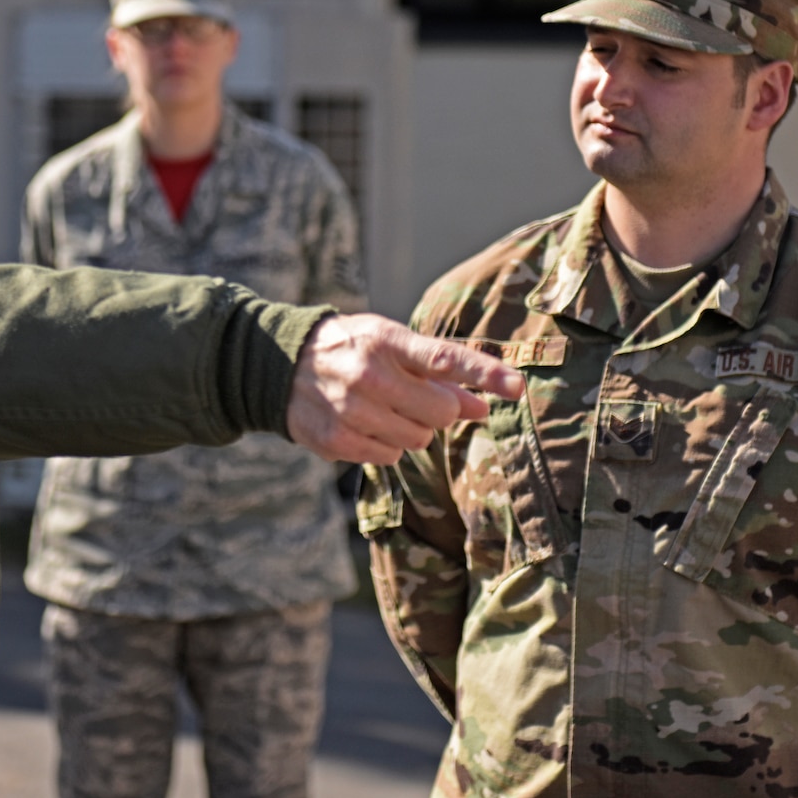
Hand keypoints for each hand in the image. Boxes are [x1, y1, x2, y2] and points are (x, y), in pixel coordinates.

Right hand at [285, 314, 522, 464]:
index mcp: (385, 340)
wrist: (280, 364)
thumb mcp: (392, 346)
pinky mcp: (336, 440)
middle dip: (439, 409)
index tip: (517, 386)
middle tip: (415, 397)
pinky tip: (364, 424)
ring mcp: (349, 409)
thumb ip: (440, 375)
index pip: (443, 358)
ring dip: (412, 428)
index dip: (484, 373)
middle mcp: (367, 374)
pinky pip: (390, 456)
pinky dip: (386, 444)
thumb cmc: (353, 349)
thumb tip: (485, 406)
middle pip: (440, 412)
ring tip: (383, 407)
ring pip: (418, 439)